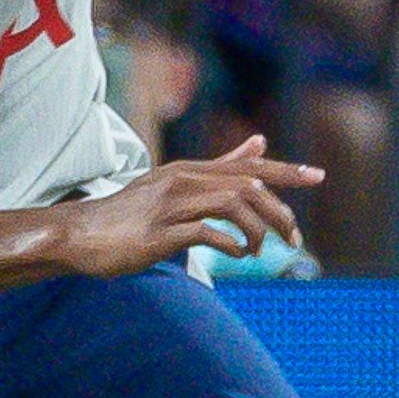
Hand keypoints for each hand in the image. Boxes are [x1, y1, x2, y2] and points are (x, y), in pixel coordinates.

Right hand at [54, 137, 322, 275]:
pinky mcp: (158, 234)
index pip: (249, 166)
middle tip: (293, 240)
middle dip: (280, 213)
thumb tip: (259, 143)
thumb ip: (220, 166)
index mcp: (189, 171)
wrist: (79, 234)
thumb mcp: (176, 183)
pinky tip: (235, 254)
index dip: (286, 170)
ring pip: (234, 204)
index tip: (319, 176)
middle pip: (249, 186)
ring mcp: (170, 206)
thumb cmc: (132, 213)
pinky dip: (230, 244)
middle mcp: (182, 181)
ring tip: (260, 251)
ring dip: (258, 231)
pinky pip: (208, 233)